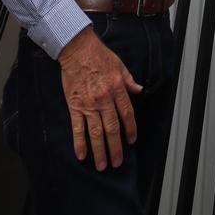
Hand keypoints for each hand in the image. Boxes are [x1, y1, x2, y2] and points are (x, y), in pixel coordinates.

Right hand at [57, 25, 142, 170]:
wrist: (78, 49)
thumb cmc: (99, 55)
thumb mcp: (120, 65)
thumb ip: (129, 80)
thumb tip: (139, 89)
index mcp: (117, 89)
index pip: (127, 114)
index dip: (131, 129)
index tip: (131, 141)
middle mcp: (104, 99)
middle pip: (112, 128)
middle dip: (115, 148)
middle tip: (117, 162)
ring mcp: (89, 104)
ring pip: (96, 133)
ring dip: (100, 151)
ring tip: (102, 165)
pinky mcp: (75, 105)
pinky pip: (77, 128)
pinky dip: (79, 143)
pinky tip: (82, 155)